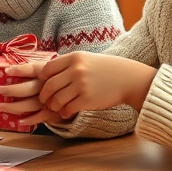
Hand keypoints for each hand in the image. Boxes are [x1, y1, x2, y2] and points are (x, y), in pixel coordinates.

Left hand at [0, 60, 61, 125]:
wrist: (76, 90)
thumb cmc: (55, 78)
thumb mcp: (48, 68)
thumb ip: (32, 69)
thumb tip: (8, 70)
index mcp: (46, 72)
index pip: (32, 69)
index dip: (20, 70)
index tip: (6, 71)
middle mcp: (48, 85)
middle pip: (29, 88)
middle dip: (12, 90)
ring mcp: (51, 99)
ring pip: (31, 104)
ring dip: (15, 107)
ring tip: (0, 106)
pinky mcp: (54, 111)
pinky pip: (41, 117)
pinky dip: (30, 119)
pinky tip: (19, 121)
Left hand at [37, 51, 156, 117]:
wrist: (128, 79)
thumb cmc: (105, 69)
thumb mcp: (86, 59)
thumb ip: (68, 64)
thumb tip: (46, 73)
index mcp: (74, 58)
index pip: (48, 68)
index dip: (42, 78)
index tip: (43, 83)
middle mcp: (76, 70)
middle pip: (49, 86)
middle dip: (44, 96)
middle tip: (45, 100)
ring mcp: (81, 86)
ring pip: (56, 100)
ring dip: (53, 106)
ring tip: (55, 107)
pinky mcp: (87, 100)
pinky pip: (68, 109)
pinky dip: (64, 112)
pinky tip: (66, 112)